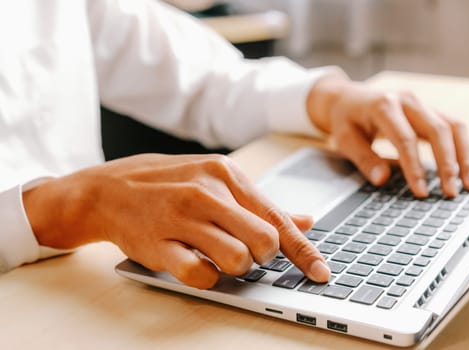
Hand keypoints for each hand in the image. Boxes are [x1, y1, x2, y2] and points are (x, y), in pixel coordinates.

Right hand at [23, 154, 329, 288]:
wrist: (110, 188)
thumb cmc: (170, 183)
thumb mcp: (216, 179)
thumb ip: (261, 203)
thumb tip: (306, 220)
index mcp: (227, 174)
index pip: (278, 219)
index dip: (304, 252)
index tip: (321, 273)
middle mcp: (207, 192)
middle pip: (264, 242)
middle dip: (263, 258)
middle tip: (249, 255)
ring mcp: (181, 218)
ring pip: (236, 260)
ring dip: (236, 268)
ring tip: (220, 257)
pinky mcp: (158, 244)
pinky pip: (199, 274)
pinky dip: (207, 277)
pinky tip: (197, 264)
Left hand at [307, 75, 468, 196]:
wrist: (348, 98)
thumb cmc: (346, 119)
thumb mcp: (345, 139)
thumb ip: (364, 159)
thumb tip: (382, 180)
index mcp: (383, 106)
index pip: (405, 139)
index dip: (414, 167)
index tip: (421, 192)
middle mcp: (407, 101)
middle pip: (438, 130)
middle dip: (448, 164)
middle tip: (451, 193)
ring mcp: (422, 104)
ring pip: (453, 127)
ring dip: (465, 157)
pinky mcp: (430, 111)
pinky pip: (455, 128)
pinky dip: (466, 149)